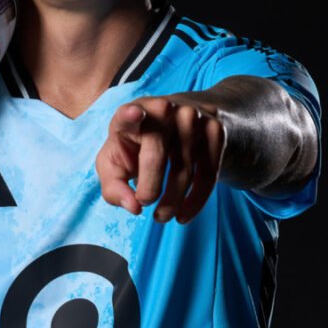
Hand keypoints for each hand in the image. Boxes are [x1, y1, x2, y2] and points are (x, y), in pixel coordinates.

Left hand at [95, 93, 224, 224]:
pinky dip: (195, 201)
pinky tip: (183, 215)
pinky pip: (208, 174)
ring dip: (172, 202)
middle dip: (149, 189)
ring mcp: (191, 117)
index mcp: (131, 114)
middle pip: (155, 157)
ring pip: (184, 170)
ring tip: (161, 216)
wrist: (179, 122)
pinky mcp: (214, 130)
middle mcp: (162, 110)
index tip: (134, 113)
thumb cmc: (137, 147)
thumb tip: (134, 207)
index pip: (127, 115)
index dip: (129, 115)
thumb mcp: (115, 163)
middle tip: (145, 205)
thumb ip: (113, 187)